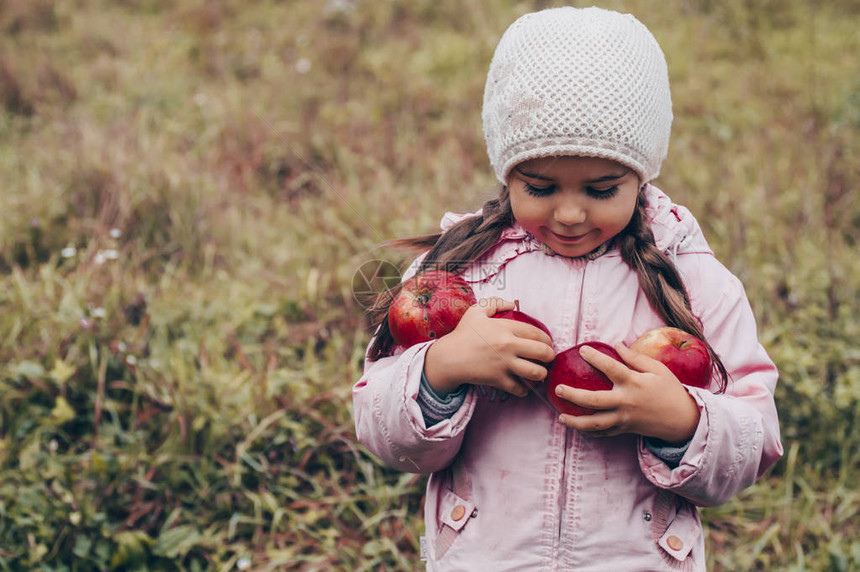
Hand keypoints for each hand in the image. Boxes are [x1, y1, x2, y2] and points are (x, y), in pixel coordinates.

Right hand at [424, 297, 554, 396]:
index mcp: (506, 328)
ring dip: (541, 374)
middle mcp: (509, 346)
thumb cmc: (463, 334)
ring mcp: (505, 365)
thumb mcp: (476, 311)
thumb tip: (512, 303)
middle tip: (547, 358)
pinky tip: (523, 384)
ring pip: (536, 373)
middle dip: (550, 356)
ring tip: (538, 372)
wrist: (449, 358)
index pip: (538, 333)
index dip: (548, 339)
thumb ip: (495, 303)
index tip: (547, 343)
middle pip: (543, 353)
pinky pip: (521, 389)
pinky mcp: (499, 381)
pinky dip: (525, 389)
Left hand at [554, 343, 700, 442]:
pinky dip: (588, 431)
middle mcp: (626, 402)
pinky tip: (576, 426)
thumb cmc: (670, 391)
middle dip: (574, 396)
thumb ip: (635, 358)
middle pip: (595, 401)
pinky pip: (603, 433)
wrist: (683, 420)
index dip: (596, 358)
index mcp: (634, 383)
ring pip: (595, 424)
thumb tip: (617, 345)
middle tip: (558, 389)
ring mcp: (624, 419)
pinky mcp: (624, 429)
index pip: (611, 368)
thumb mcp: (658, 370)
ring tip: (561, 417)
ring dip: (576, 422)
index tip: (583, 350)